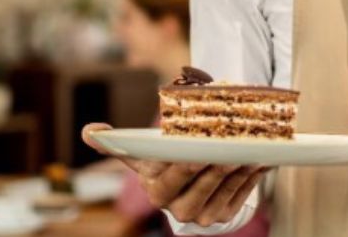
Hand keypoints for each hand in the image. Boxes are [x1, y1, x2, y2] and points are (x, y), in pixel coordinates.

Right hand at [82, 123, 267, 227]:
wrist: (185, 188)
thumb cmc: (162, 163)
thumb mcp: (141, 155)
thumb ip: (117, 144)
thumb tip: (88, 131)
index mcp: (156, 190)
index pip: (173, 174)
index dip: (187, 163)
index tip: (198, 150)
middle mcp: (177, 208)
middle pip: (203, 180)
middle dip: (219, 161)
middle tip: (233, 142)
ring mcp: (202, 215)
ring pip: (225, 185)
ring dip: (240, 165)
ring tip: (251, 146)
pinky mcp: (223, 216)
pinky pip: (241, 193)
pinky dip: (251, 175)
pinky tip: (259, 158)